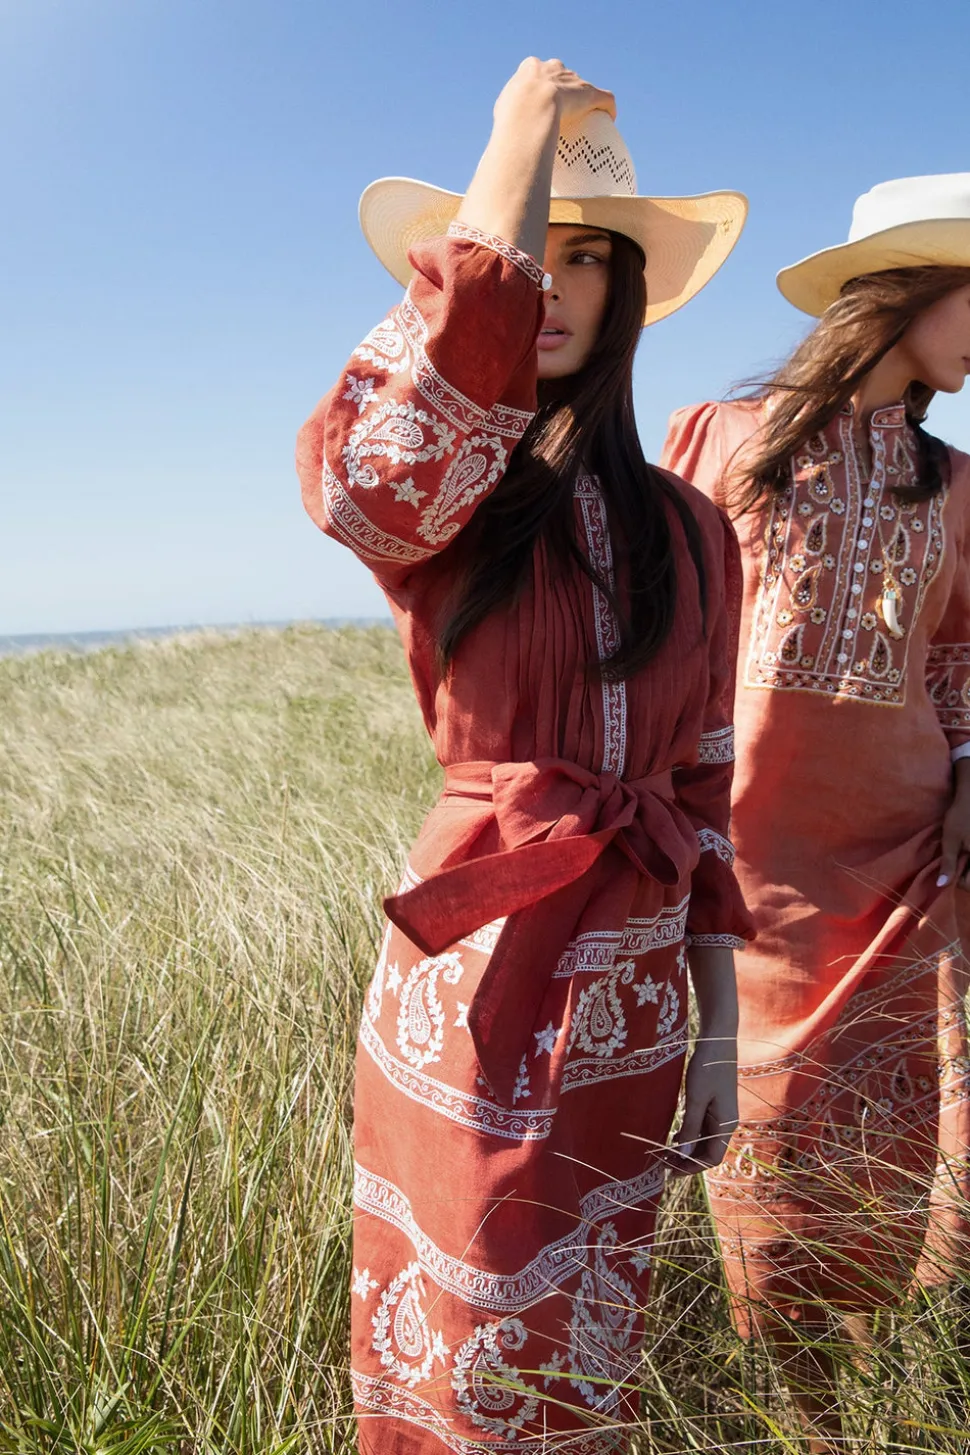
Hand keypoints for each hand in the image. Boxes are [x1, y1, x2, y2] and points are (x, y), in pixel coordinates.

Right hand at [494, 57, 615, 130]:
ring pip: (583, 87)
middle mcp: (553, 68)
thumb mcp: (501, 114)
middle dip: (564, 89)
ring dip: (586, 100)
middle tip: (563, 111)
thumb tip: (503, 141)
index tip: (539, 101)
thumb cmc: (512, 116)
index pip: (537, 71)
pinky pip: (604, 98)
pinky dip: (608, 107)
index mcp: (530, 68)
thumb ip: (505, 119)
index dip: (540, 85)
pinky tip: (610, 118)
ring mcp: (572, 80)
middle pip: (562, 76)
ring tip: (588, 119)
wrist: (531, 109)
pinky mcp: (590, 92)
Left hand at [663, 1035, 738, 1176]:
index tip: (670, 1170)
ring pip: (703, 1142)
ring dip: (686, 1149)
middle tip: (662, 1163)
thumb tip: (683, 1155)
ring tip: (664, 1153)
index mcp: (726, 1125)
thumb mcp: (696, 1098)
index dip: (692, 1168)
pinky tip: (674, 1136)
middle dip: (687, 1161)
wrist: (717, 1041)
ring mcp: (720, 1115)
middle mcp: (726, 1124)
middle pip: (708, 1153)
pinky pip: (701, 1129)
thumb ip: (690, 1127)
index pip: (712, 1159)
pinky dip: (688, 1135)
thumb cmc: (708, 1067)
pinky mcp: (714, 1106)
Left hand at [939, 761, 969, 887]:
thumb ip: (948, 863)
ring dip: (968, 866)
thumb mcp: (951, 839)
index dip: (959, 881)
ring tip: (961, 854)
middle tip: (955, 861)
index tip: (950, 870)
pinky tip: (967, 849)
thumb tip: (941, 885)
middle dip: (964, 873)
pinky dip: (969, 858)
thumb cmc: (962, 816)